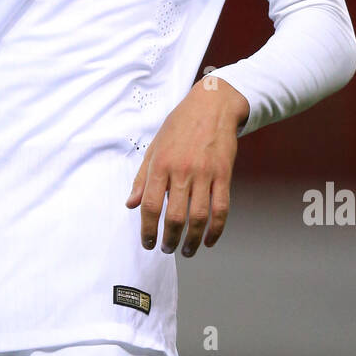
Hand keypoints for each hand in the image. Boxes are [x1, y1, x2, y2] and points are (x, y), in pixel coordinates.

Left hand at [125, 78, 249, 254]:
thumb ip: (143, 178)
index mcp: (160, 164)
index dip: (147, 230)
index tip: (148, 243)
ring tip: (187, 250)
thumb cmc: (180, 125)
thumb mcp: (155, 146)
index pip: (151, 206)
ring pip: (198, 217)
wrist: (212, 105)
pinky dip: (216, 229)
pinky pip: (221, 208)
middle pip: (174, 216)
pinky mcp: (224, 174)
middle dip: (168, 239)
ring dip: (192, 240)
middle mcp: (181, 171)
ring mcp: (204, 173)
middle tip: (166, 248)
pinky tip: (210, 240)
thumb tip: (131, 204)